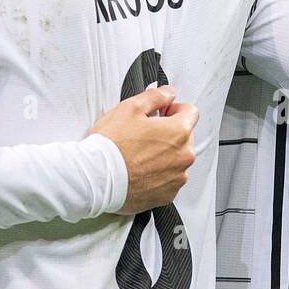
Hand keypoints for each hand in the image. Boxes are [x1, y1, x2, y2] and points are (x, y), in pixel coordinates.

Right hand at [89, 85, 197, 213]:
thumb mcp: (130, 107)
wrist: (97, 178)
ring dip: (165, 154)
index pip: (191, 112)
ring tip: (139, 154)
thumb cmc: (111, 145)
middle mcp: (183, 157)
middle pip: (185, 137)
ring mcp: (176, 178)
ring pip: (177, 159)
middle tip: (144, 133)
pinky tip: (139, 169)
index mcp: (178, 132)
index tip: (162, 112)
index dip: (174, 108)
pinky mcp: (167, 195)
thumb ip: (156, 96)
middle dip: (169, 132)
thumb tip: (168, 93)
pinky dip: (158, 174)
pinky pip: (169, 179)